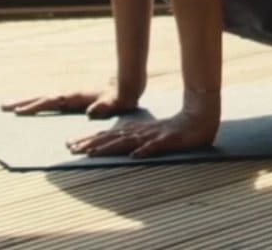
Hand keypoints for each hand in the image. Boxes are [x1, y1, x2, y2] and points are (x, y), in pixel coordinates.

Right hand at [1, 78, 142, 118]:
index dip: (36, 107)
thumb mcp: (117, 104)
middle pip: (43, 98)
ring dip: (27, 102)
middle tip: (2, 107)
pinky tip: (29, 110)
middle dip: (23, 102)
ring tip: (8, 107)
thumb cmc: (122, 98)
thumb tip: (92, 112)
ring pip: (45, 99)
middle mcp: (70, 95)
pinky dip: (37, 105)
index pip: (53, 101)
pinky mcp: (72, 100)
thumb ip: (106, 107)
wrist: (128, 88)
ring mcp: (70, 97)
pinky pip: (51, 103)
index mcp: (77, 97)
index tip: (19, 112)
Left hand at [66, 107, 219, 158]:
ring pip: (128, 142)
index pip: (108, 135)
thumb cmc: (175, 129)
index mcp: (135, 131)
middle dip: (91, 144)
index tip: (70, 145)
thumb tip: (119, 149)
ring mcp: (154, 135)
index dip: (89, 140)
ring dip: (109, 147)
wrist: (201, 117)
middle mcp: (140, 132)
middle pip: (112, 138)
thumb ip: (135, 141)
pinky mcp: (169, 139)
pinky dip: (145, 150)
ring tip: (92, 154)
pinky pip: (156, 146)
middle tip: (71, 149)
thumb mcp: (151, 135)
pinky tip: (135, 155)